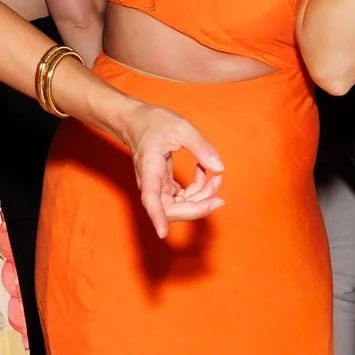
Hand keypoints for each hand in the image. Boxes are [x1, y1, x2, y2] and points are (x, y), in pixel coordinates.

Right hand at [121, 102, 225, 238]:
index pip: (151, 199)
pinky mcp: (163, 186)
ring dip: (201, 197)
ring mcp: (157, 187)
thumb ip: (201, 147)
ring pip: (180, 206)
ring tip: (215, 177)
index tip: (163, 234)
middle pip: (171, 209)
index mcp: (150, 169)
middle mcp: (151, 183)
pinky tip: (203, 172)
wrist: (135, 120)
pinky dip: (197, 190)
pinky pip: (182, 197)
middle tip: (217, 185)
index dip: (157, 217)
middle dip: (197, 205)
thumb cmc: (154, 122)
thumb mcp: (181, 128)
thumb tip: (219, 168)